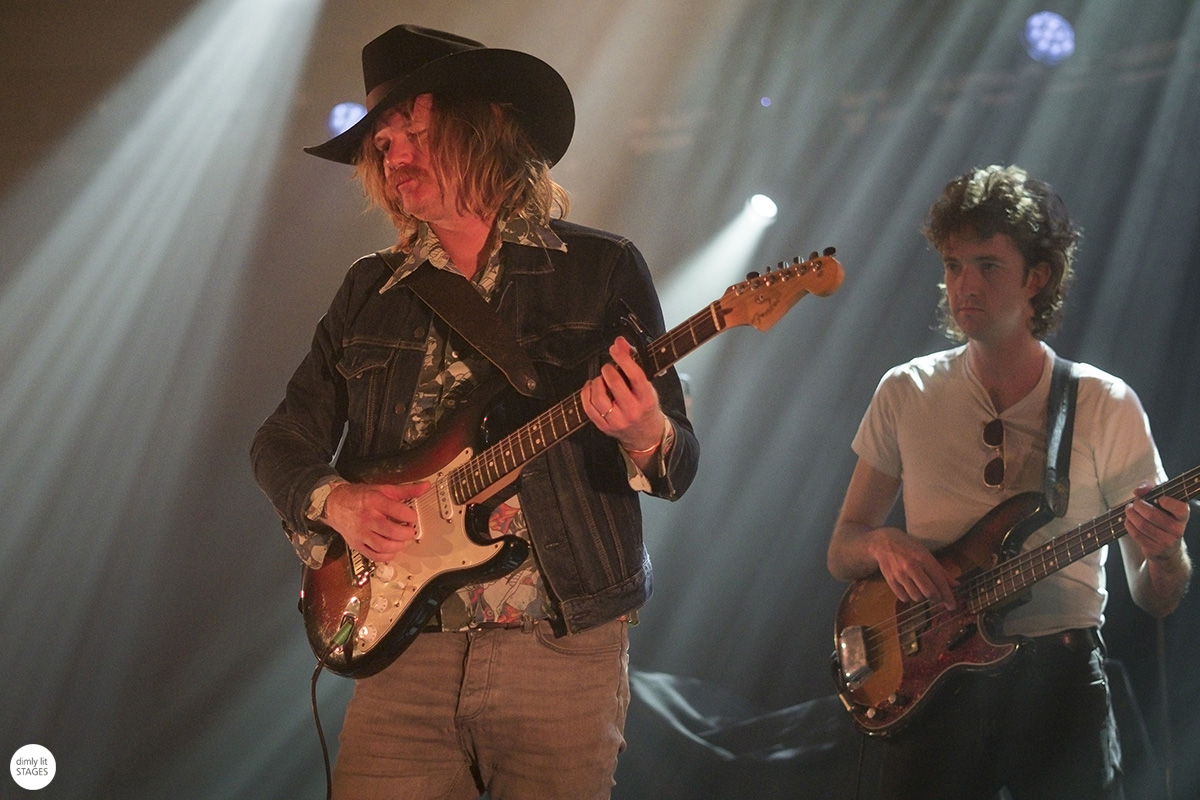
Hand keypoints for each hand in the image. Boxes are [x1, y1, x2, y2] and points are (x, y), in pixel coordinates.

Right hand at [323, 480, 430, 562]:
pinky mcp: (357, 544)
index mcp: (374, 501)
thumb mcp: (383, 489)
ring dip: (398, 545)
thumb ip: (406, 490)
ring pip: (383, 546)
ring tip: (402, 540)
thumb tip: (425, 487)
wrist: (334, 504)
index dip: (410, 516)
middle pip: (392, 531)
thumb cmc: (359, 497)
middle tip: (410, 530)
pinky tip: (392, 550)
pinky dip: (386, 556)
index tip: (412, 517)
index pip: (398, 511)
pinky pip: (373, 556)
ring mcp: (361, 533)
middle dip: (407, 533)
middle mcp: (367, 518)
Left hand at [582, 337, 664, 453]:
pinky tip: (590, 387)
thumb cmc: (646, 406)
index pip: (635, 375)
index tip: (615, 349)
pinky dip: (586, 393)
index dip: (623, 359)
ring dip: (596, 382)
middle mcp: (632, 411)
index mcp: (647, 399)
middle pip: (615, 384)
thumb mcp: (646, 385)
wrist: (645, 434)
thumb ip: (633, 362)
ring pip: (598, 397)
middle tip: (608, 368)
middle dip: (608, 370)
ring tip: (600, 379)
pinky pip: (588, 407)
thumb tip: (620, 342)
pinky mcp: (604, 427)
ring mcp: (617, 421)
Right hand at [870, 527, 958, 608]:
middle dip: (936, 598)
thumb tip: (955, 585)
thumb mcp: (925, 553)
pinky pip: (903, 597)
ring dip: (921, 597)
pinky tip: (908, 589)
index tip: (952, 606)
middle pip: (929, 592)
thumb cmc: (908, 547)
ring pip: (916, 597)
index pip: (939, 581)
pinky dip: (908, 597)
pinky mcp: (890, 580)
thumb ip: (940, 570)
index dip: (948, 595)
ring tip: (920, 588)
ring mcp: (899, 574)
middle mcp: (911, 566)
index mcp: (923, 558)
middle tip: (937, 597)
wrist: (883, 542)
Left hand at [1125, 484, 1188, 562]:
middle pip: (1152, 515)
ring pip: (1142, 525)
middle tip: (1134, 503)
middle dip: (1138, 505)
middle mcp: (1177, 530)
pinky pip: (1137, 535)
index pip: (1180, 509)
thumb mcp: (1161, 503)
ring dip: (1131, 514)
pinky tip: (1129, 520)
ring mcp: (1167, 542)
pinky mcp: (1155, 550)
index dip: (1168, 502)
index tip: (1159, 498)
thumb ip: (1150, 490)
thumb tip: (1138, 490)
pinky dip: (1129, 525)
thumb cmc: (1163, 518)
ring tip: (1129, 510)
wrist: (1168, 548)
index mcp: (1182, 517)